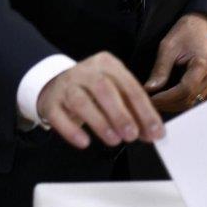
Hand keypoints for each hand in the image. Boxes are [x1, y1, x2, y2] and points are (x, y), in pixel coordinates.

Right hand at [36, 51, 163, 148]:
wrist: (56, 84)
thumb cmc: (93, 90)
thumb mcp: (115, 91)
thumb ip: (133, 110)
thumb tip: (152, 132)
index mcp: (107, 64)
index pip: (129, 85)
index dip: (144, 110)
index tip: (155, 131)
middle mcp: (85, 71)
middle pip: (103, 88)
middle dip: (120, 113)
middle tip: (132, 135)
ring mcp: (66, 85)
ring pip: (81, 101)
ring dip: (100, 122)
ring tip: (114, 140)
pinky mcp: (51, 102)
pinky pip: (59, 116)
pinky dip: (72, 131)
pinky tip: (84, 142)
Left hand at [144, 13, 206, 111]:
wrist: (205, 24)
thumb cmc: (186, 31)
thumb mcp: (169, 45)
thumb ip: (160, 69)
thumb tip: (149, 89)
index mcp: (203, 64)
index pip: (185, 90)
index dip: (166, 98)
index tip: (150, 98)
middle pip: (189, 99)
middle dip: (168, 103)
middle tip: (149, 101)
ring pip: (192, 101)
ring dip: (174, 104)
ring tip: (156, 99)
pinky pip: (195, 96)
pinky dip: (180, 99)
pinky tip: (167, 96)